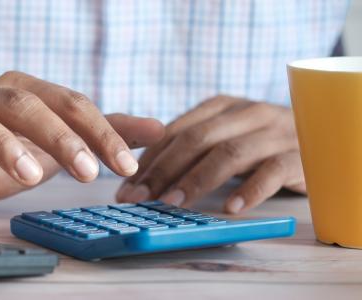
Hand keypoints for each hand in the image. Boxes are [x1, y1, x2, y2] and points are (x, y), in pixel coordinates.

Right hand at [0, 71, 164, 222]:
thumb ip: (104, 133)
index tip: (126, 165)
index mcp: (25, 90)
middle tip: (88, 173)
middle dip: (60, 137)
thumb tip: (159, 129)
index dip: (100, 132)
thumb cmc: (9, 150)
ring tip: (32, 176)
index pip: (69, 103)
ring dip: (6, 147)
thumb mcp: (60, 140)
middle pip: (26, 105)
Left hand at [116, 95, 305, 213]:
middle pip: (197, 139)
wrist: (323, 138)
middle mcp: (247, 113)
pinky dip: (250, 190)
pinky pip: (272, 172)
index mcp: (221, 106)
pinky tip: (230, 209)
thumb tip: (139, 173)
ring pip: (229, 152)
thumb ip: (189, 147)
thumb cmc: (259, 143)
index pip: (176, 130)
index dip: (149, 159)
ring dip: (197, 180)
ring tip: (173, 204)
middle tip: (140, 198)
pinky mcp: (299, 155)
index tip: (127, 187)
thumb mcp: (224, 136)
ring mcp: (274, 132)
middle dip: (162, 170)